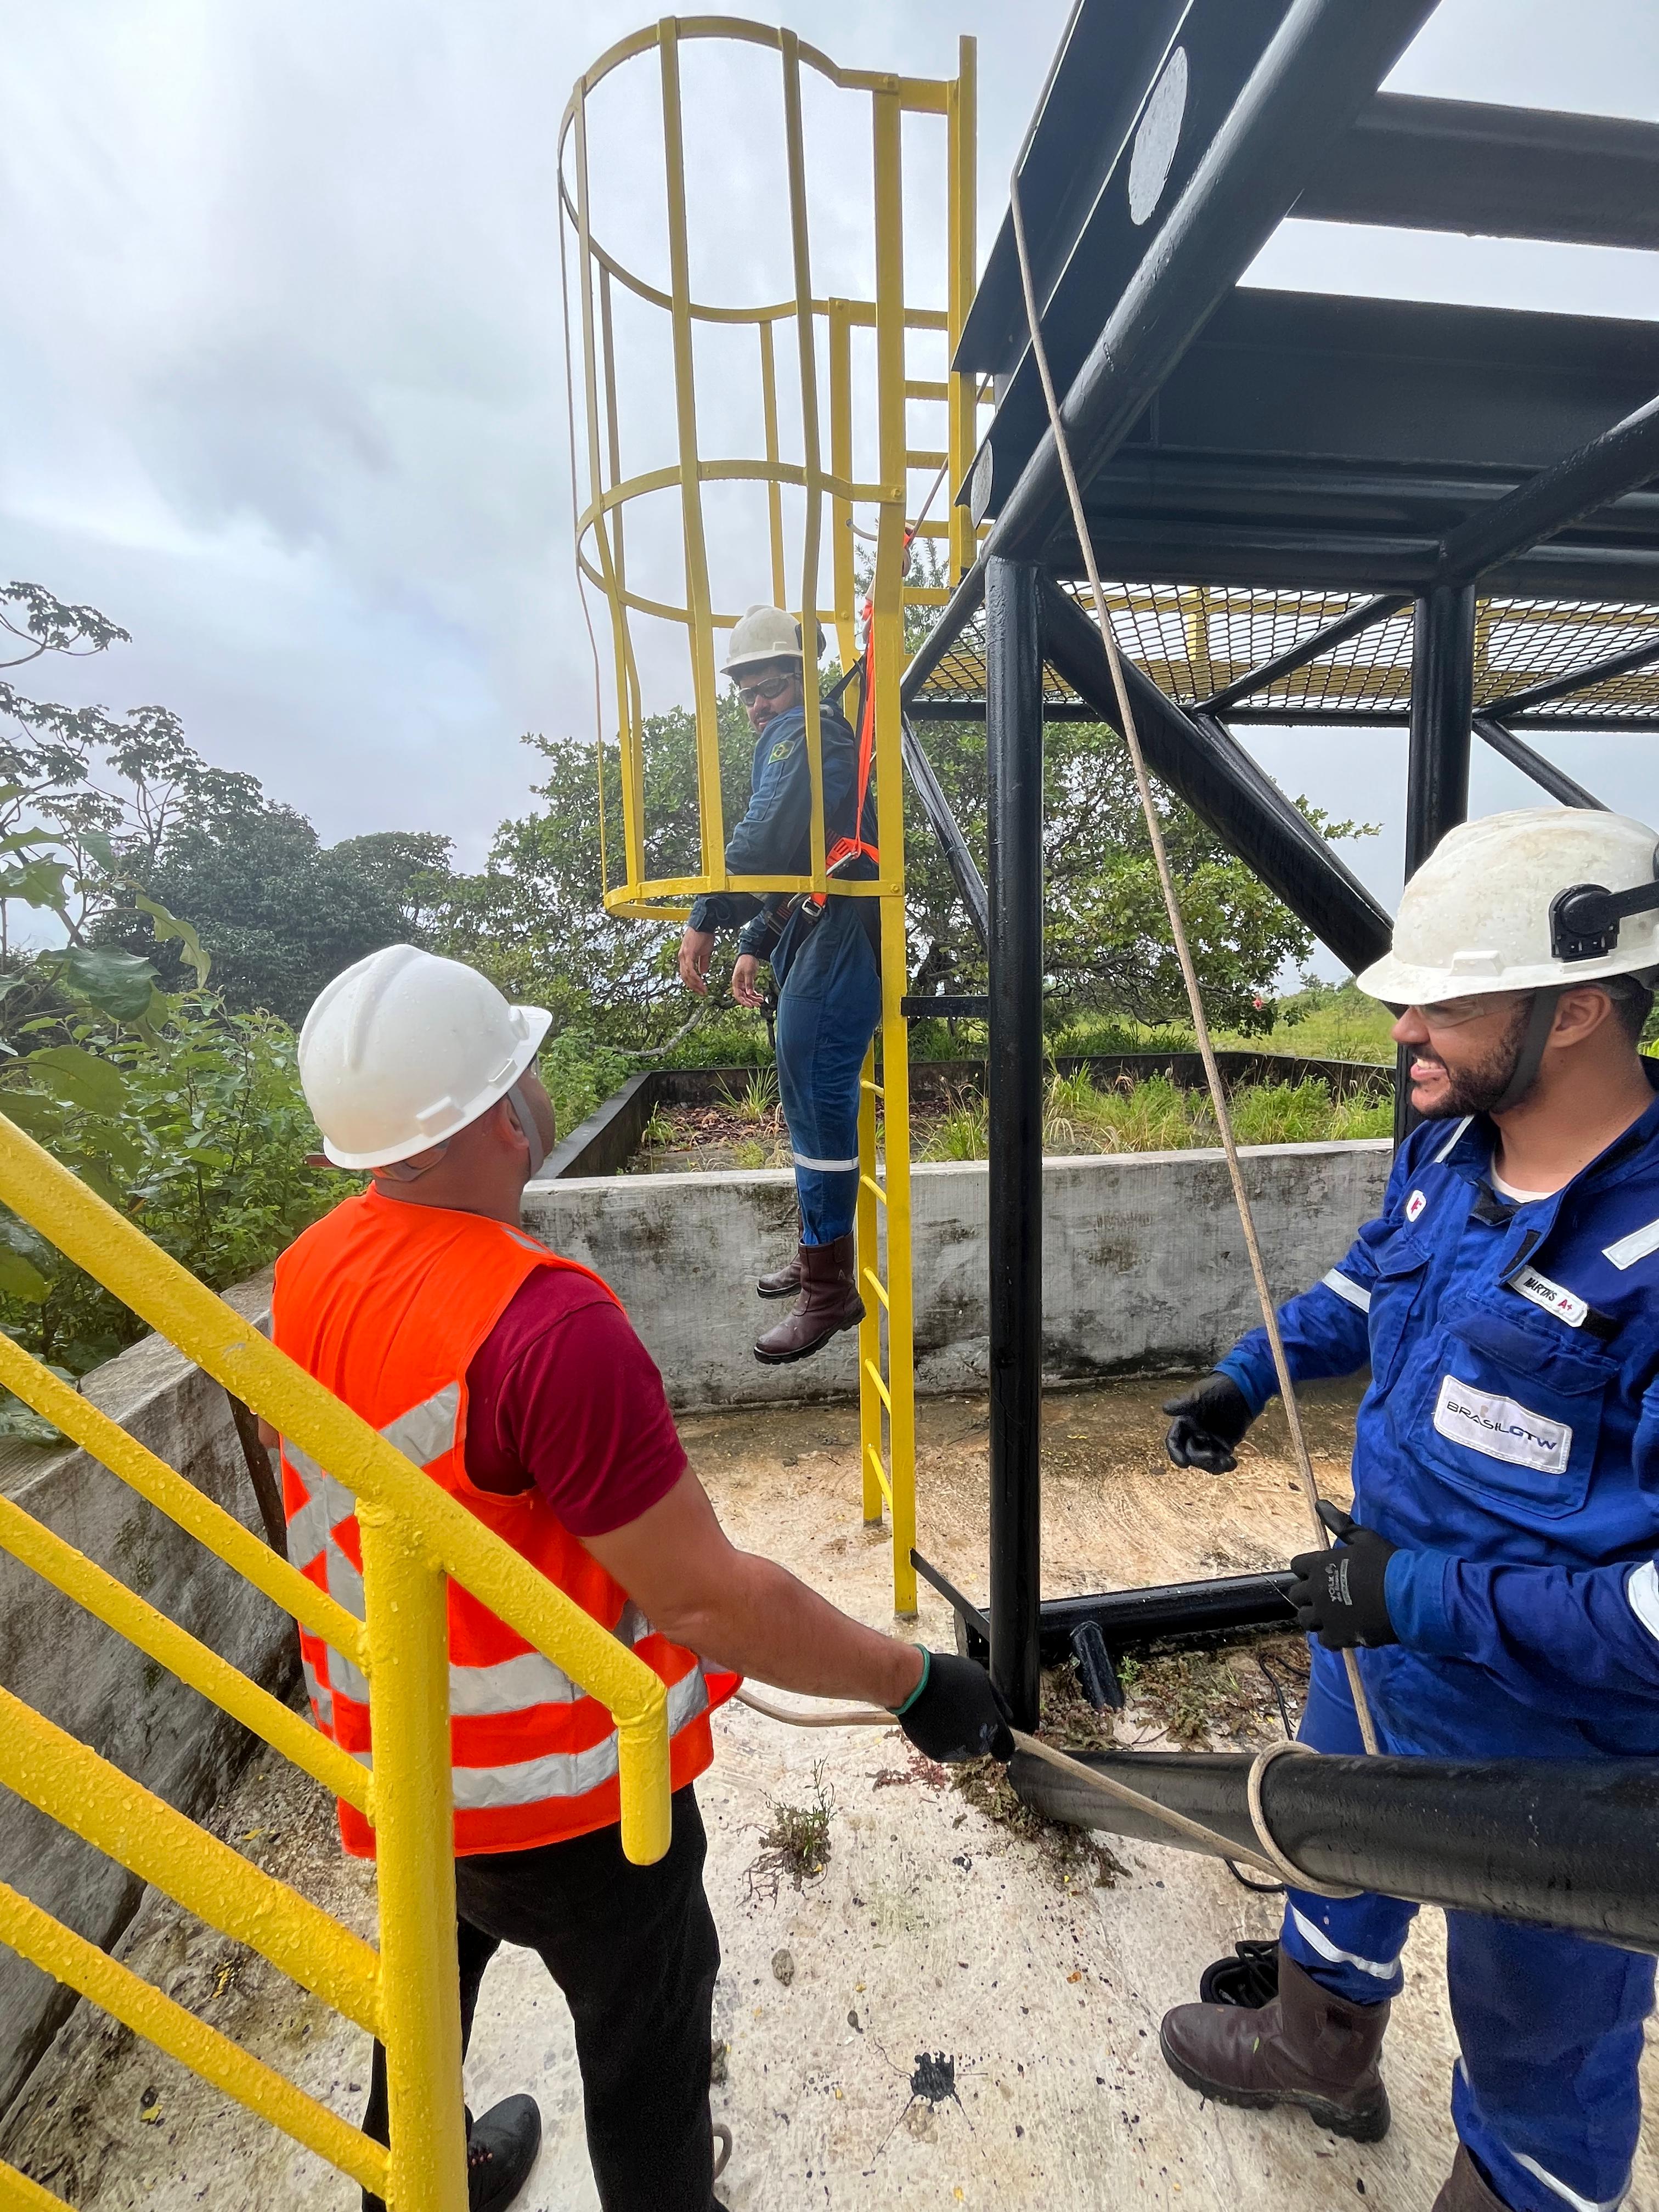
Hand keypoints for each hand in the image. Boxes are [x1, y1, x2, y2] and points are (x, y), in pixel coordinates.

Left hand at [678, 927, 714, 997]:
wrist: (704, 924)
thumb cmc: (704, 935)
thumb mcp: (704, 951)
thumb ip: (703, 962)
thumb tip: (703, 972)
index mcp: (685, 957)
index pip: (686, 974)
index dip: (692, 982)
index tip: (700, 989)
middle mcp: (682, 957)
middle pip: (685, 977)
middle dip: (693, 986)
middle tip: (701, 992)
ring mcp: (683, 955)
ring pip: (686, 975)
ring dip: (695, 984)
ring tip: (702, 990)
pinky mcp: (687, 954)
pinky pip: (689, 969)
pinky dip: (695, 978)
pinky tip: (700, 982)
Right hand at [731, 953, 764, 1008]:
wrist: (749, 954)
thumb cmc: (746, 961)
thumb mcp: (748, 972)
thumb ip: (748, 983)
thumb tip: (749, 993)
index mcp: (736, 982)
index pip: (738, 996)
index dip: (744, 1002)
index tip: (751, 1006)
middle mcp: (738, 984)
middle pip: (744, 997)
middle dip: (751, 1001)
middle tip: (758, 1005)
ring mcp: (743, 984)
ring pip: (748, 995)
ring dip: (754, 999)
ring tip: (761, 1001)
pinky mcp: (748, 982)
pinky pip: (751, 991)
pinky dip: (755, 994)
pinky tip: (760, 996)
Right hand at [892, 1650, 1014, 1762]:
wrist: (915, 1684)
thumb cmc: (950, 1676)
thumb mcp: (981, 1679)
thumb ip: (998, 1701)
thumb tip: (1008, 1717)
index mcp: (991, 1726)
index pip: (1006, 1747)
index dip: (1003, 1743)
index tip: (997, 1739)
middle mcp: (976, 1744)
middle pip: (982, 1745)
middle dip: (976, 1732)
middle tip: (961, 1712)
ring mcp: (956, 1751)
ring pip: (964, 1749)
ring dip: (959, 1736)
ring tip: (945, 1713)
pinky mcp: (937, 1754)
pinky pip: (945, 1749)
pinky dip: (941, 1739)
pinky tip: (934, 1720)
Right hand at [1163, 1372, 1253, 1472]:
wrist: (1241, 1390)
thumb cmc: (1216, 1389)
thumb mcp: (1199, 1395)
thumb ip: (1183, 1404)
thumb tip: (1165, 1408)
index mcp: (1184, 1424)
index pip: (1175, 1441)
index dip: (1176, 1453)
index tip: (1184, 1463)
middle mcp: (1194, 1435)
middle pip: (1191, 1454)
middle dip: (1199, 1459)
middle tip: (1211, 1456)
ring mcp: (1209, 1441)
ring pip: (1206, 1461)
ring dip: (1213, 1465)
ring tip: (1226, 1462)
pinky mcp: (1224, 1446)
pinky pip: (1221, 1460)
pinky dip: (1226, 1465)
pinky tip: (1233, 1463)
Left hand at [1289, 1502, 1398, 1648]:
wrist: (1407, 1596)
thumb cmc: (1387, 1564)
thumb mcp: (1365, 1539)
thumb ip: (1341, 1525)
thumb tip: (1320, 1505)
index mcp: (1319, 1565)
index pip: (1296, 1566)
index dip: (1307, 1570)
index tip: (1320, 1573)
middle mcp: (1316, 1591)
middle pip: (1296, 1595)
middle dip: (1308, 1594)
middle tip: (1326, 1596)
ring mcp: (1325, 1616)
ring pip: (1305, 1619)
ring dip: (1315, 1617)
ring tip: (1330, 1616)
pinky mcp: (1338, 1636)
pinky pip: (1323, 1640)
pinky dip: (1331, 1637)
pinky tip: (1344, 1631)